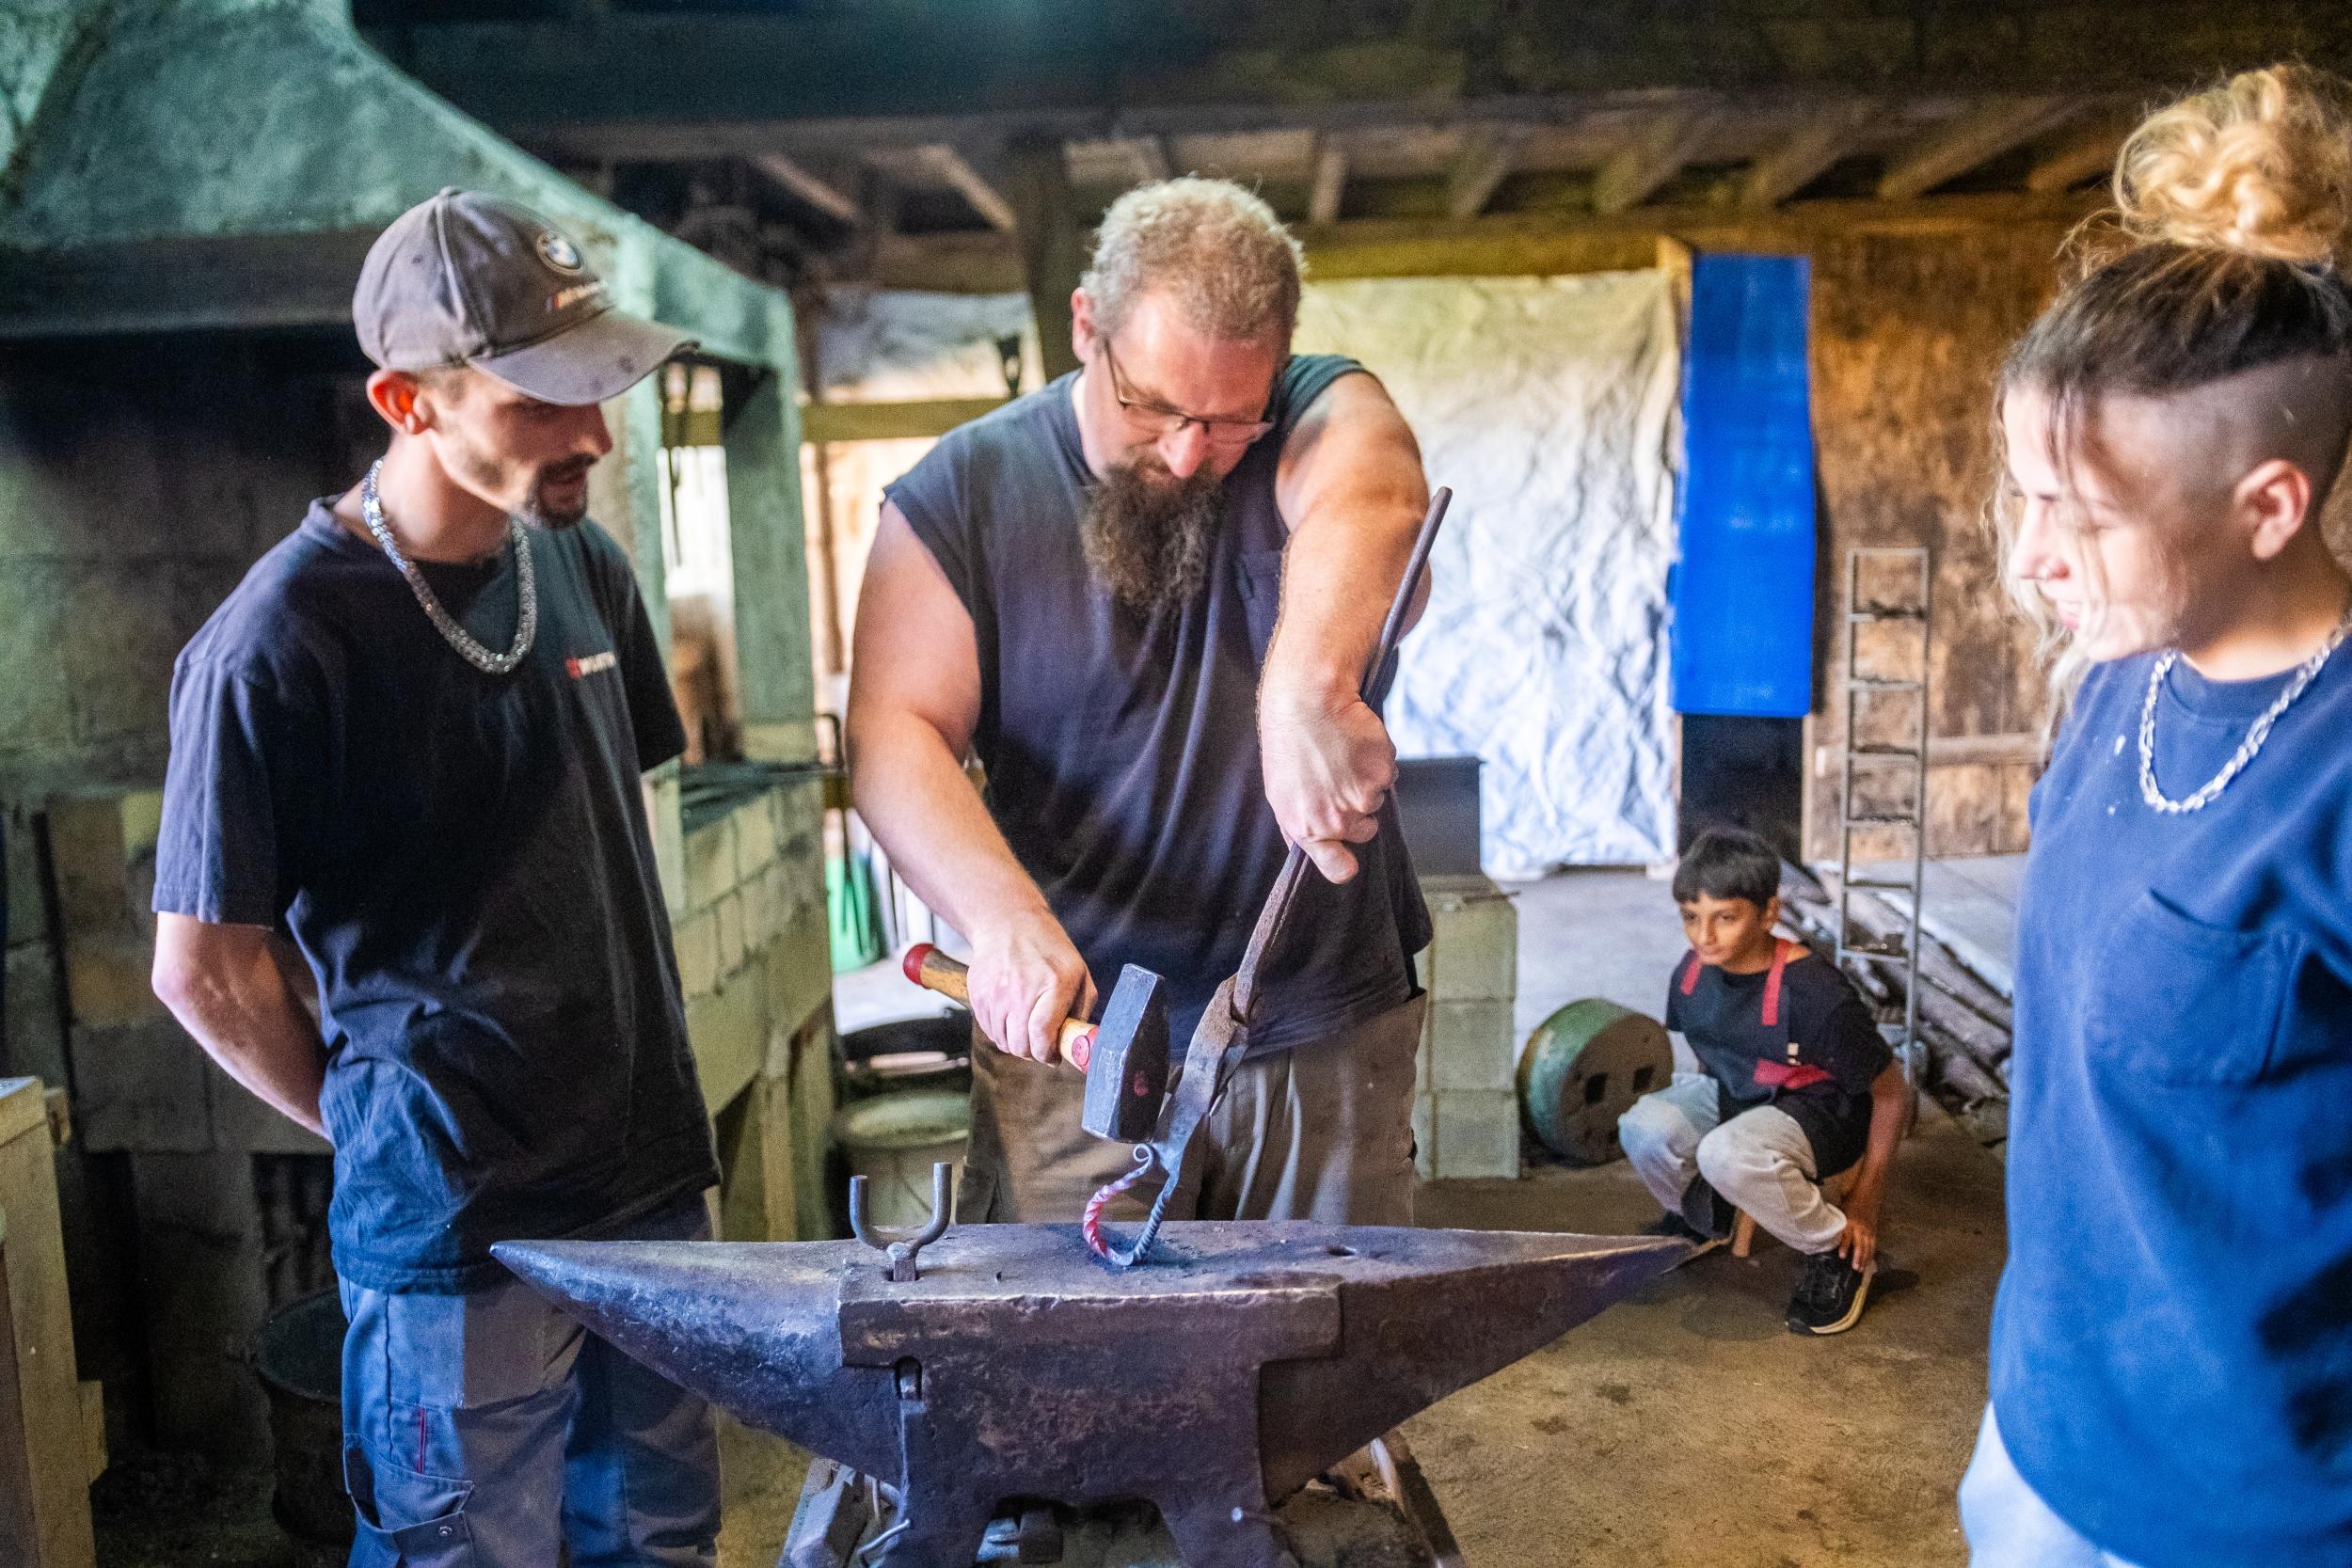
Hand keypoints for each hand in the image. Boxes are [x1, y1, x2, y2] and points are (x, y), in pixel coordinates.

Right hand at [964, 905, 1096, 1067]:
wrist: (1007, 924)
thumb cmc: (1048, 949)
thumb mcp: (1078, 972)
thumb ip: (1082, 1009)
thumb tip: (1078, 1042)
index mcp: (1052, 985)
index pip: (1042, 1036)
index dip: (1047, 1054)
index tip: (1053, 1055)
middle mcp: (1020, 992)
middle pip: (1021, 1045)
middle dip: (1033, 1052)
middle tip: (1041, 1043)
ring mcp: (995, 995)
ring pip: (1003, 1042)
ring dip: (1016, 1042)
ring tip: (1026, 1026)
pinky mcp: (978, 996)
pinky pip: (989, 1030)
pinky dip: (1001, 1032)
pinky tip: (1011, 1016)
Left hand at [1259, 678, 1395, 883]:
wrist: (1307, 700)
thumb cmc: (1289, 743)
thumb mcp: (1281, 792)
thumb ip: (1299, 826)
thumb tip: (1310, 848)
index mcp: (1305, 828)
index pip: (1338, 868)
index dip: (1346, 863)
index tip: (1349, 859)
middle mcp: (1335, 819)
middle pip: (1365, 830)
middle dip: (1358, 809)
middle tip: (1336, 778)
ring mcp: (1361, 798)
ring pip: (1378, 799)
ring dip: (1367, 780)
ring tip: (1342, 755)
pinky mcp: (1381, 773)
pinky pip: (1389, 774)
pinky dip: (1379, 759)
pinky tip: (1357, 743)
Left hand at [1836, 1183, 1884, 1272]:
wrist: (1868, 1195)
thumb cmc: (1850, 1202)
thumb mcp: (1840, 1209)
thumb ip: (1834, 1219)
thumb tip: (1820, 1226)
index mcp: (1850, 1222)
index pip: (1847, 1236)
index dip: (1844, 1246)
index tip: (1841, 1256)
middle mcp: (1860, 1228)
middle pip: (1859, 1244)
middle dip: (1857, 1256)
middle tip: (1854, 1267)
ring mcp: (1868, 1231)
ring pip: (1867, 1247)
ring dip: (1865, 1258)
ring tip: (1861, 1269)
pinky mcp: (1873, 1232)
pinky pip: (1873, 1245)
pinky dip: (1871, 1254)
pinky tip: (1869, 1263)